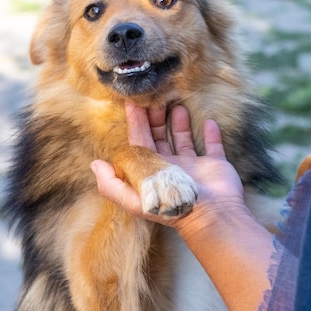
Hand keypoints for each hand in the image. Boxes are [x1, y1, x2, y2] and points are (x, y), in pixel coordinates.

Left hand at [91, 101, 245, 228]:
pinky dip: (210, 134)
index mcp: (152, 171)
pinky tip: (208, 121)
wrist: (211, 214)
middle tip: (154, 96)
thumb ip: (111, 184)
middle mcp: (171, 167)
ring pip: (183, 138)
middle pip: (160, 137)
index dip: (135, 123)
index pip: (140, 142)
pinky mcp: (215, 164)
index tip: (132, 102)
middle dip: (155, 118)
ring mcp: (194, 166)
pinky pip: (212, 145)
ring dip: (179, 122)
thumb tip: (94, 164)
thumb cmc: (172, 205)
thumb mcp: (134, 199)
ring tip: (177, 104)